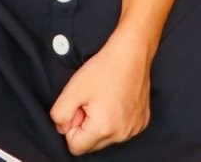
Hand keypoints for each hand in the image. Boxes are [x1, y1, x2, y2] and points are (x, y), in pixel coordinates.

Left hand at [49, 31, 152, 154]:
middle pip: (91, 144)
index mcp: (103, 128)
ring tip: (103, 99)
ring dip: (100, 123)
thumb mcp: (72, 89)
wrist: (131, 54)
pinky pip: (120, 130)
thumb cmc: (104, 68)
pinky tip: (115, 100)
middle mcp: (121, 134)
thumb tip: (63, 128)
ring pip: (106, 138)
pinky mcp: (141, 123)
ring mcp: (134, 129)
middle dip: (85, 126)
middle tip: (90, 101)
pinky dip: (114, 120)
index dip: (71, 126)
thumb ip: (60, 115)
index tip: (79, 106)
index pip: (75, 147)